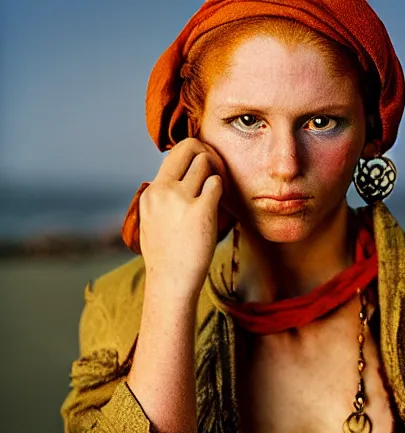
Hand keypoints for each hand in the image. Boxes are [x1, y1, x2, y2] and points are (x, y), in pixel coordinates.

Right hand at [133, 138, 233, 296]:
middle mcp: (163, 191)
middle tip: (217, 170)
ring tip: (219, 192)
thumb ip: (164, 197)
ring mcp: (181, 199)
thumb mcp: (153, 220)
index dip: (194, 156)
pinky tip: (219, 205)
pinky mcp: (201, 211)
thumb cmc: (167, 256)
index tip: (204, 169)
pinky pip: (217, 184)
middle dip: (207, 152)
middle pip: (189, 147)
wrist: (171, 282)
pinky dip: (222, 190)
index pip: (173, 154)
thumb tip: (182, 179)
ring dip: (218, 173)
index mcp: (151, 192)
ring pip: (206, 162)